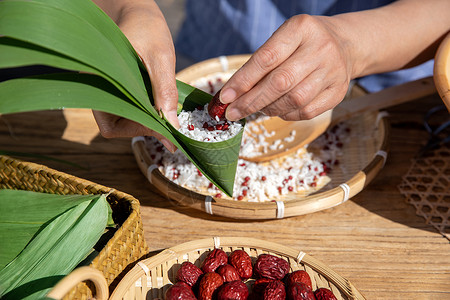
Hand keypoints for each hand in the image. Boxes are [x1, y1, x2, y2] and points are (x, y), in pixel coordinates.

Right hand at [92, 0, 177, 151]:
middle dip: (143, 126)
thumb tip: (173, 126)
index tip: (166, 130)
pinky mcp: (118, 87)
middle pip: (115, 125)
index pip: (111, 125)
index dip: (138, 130)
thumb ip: (165, 91)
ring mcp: (108, 89)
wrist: (136, 9)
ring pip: (123, 117)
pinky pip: (129, 106)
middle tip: (170, 125)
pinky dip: (146, 109)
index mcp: (100, 83)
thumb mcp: (160, 57)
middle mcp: (99, 90)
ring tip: (167, 112)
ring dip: (146, 118)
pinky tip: (160, 103)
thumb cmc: (145, 27)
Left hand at [221, 14, 353, 120]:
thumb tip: (232, 94)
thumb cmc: (302, 43)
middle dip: (251, 101)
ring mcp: (333, 71)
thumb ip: (260, 63)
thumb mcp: (283, 39)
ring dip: (268, 108)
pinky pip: (306, 111)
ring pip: (294, 100)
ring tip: (257, 107)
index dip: (243, 80)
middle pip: (280, 82)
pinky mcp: (338, 91)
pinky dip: (286, 114)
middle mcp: (321, 48)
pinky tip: (278, 109)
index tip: (225, 97)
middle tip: (233, 112)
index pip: (267, 58)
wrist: (344, 44)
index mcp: (301, 28)